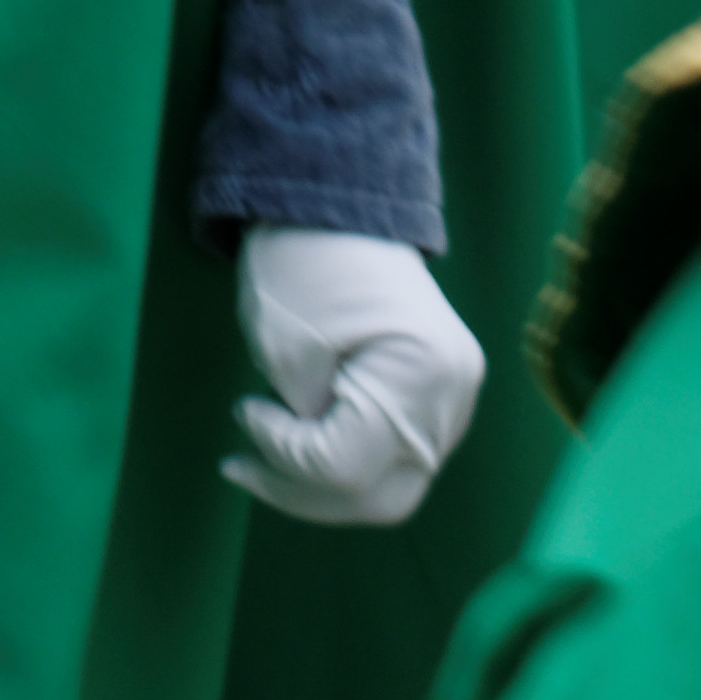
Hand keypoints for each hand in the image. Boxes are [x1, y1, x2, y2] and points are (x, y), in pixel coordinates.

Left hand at [227, 228, 481, 528]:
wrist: (337, 203)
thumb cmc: (302, 265)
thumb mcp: (284, 351)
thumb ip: (305, 425)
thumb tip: (315, 467)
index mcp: (420, 375)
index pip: (346, 469)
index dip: (284, 457)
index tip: (243, 410)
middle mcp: (453, 396)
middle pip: (384, 496)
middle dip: (307, 493)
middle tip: (244, 470)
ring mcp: (456, 397)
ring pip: (395, 483)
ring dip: (328, 482)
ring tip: (269, 454)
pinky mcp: (444, 395)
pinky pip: (399, 453)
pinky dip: (352, 458)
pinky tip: (305, 442)